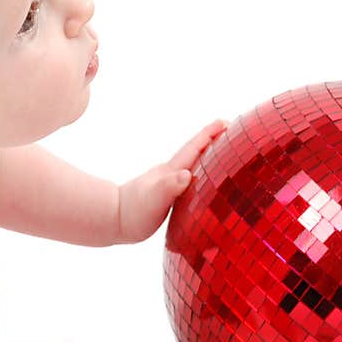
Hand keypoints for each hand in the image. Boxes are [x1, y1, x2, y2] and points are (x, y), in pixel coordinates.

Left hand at [115, 118, 228, 243]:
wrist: (111, 219)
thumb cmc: (133, 213)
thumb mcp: (153, 200)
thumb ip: (169, 187)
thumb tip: (186, 175)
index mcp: (171, 171)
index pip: (193, 149)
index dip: (209, 135)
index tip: (226, 122)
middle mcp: (169, 174)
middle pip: (195, 152)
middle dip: (213, 141)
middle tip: (231, 131)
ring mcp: (166, 183)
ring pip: (192, 165)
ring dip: (207, 156)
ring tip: (223, 153)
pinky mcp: (164, 195)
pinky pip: (188, 180)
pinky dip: (199, 174)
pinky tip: (202, 181)